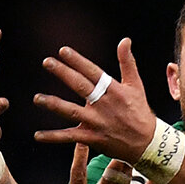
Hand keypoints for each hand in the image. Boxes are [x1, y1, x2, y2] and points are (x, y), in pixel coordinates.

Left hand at [33, 39, 156, 160]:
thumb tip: (125, 40)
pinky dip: (54, 137)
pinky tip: (38, 135)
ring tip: (38, 98)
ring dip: (54, 104)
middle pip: (80, 86)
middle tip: (47, 62)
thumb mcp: (136, 85)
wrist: (147, 143)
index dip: (77, 61)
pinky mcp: (93, 138)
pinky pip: (70, 137)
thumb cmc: (140, 112)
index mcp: (113, 90)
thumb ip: (127, 62)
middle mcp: (103, 104)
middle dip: (63, 73)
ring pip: (72, 112)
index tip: (63, 51)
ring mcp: (97, 122)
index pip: (92, 72)